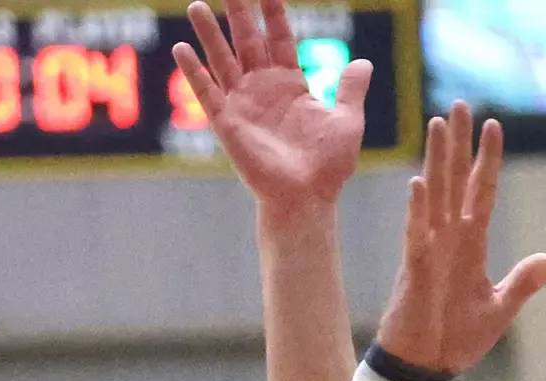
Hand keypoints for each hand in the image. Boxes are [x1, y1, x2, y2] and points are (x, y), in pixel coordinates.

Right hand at [172, 0, 370, 220]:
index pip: (280, 37)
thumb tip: (364, 63)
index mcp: (291, 84)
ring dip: (210, 33)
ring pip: (223, 59)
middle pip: (247, 40)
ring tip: (197, 5)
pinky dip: (194, 71)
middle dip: (239, 11)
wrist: (308, 197)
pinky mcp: (228, 123)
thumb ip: (350, 90)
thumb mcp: (347, 121)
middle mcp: (263, 88)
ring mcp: (243, 103)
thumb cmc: (328, 165)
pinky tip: (181, 48)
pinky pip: (207, 92)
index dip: (273, 12)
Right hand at [372, 103, 545, 374]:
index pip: (480, 193)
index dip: (487, 161)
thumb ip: (522, 282)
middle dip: (458, 143)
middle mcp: (448, 240)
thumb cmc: (454, 340)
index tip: (494, 126)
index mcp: (469, 246)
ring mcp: (429, 250)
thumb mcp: (499, 309)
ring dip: (437, 160)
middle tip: (460, 104)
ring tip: (438, 124)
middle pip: (454, 180)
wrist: (425, 368)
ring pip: (434, 195)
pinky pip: (416, 234)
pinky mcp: (415, 270)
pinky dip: (418, 209)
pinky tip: (420, 183)